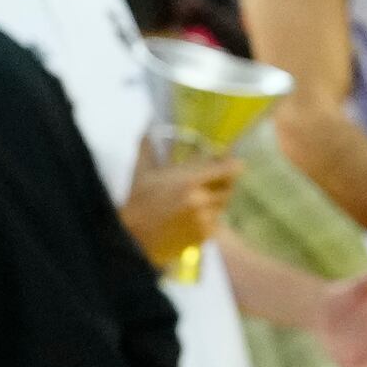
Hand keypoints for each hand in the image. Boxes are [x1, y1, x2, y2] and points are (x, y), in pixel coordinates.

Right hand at [121, 151, 239, 268]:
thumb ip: (148, 148)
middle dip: (223, 179)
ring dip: (215, 197)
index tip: (229, 160)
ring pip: (223, 203)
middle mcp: (202, 200)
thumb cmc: (136, 203)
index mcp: (189, 181)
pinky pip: (216, 220)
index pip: (229, 169)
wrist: (134, 239)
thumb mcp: (141, 172)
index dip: (231, 163)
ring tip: (197, 197)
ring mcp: (206, 219)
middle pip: (230, 185)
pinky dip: (209, 215)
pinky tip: (192, 214)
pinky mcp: (205, 235)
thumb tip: (147, 128)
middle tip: (211, 177)